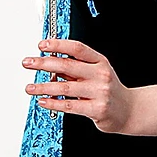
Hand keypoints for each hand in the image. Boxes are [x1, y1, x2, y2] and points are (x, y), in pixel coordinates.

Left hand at [21, 39, 156, 135]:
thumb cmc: (109, 90)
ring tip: (30, 87)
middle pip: (67, 65)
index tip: (42, 45)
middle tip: (28, 63)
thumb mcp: (97, 73)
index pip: (77, 48)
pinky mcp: (97, 109)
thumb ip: (76, 69)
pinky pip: (70, 106)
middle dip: (43, 63)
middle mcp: (100, 75)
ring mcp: (99, 92)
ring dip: (43, 86)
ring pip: (65, 87)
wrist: (129, 111)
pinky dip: (54, 103)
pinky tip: (43, 101)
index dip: (58, 45)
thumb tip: (50, 63)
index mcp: (100, 61)